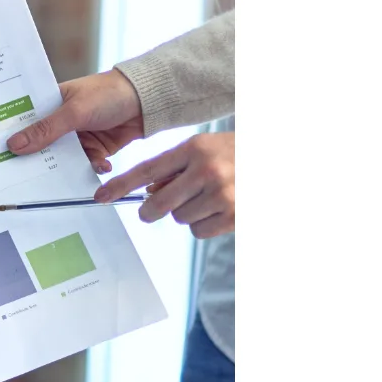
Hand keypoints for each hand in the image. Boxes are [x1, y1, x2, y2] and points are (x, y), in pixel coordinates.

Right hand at [7, 70, 145, 171]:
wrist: (149, 99)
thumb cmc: (109, 94)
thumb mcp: (74, 112)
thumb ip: (45, 130)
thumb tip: (13, 146)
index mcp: (50, 103)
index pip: (24, 121)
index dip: (10, 136)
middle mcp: (60, 121)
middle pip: (40, 144)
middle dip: (36, 158)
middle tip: (25, 175)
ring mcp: (78, 136)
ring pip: (62, 158)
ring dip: (66, 167)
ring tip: (66, 176)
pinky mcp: (95, 148)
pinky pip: (85, 163)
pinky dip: (92, 168)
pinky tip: (101, 166)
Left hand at [95, 132, 233, 238]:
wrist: (280, 160)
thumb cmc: (234, 154)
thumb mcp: (203, 149)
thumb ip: (173, 167)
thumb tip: (148, 191)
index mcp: (194, 149)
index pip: (146, 170)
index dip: (120, 186)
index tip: (100, 197)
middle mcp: (207, 171)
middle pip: (158, 204)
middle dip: (151, 209)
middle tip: (151, 209)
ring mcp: (222, 194)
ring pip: (179, 218)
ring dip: (186, 213)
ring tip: (206, 198)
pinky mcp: (235, 215)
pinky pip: (198, 232)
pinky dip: (203, 225)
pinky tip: (218, 209)